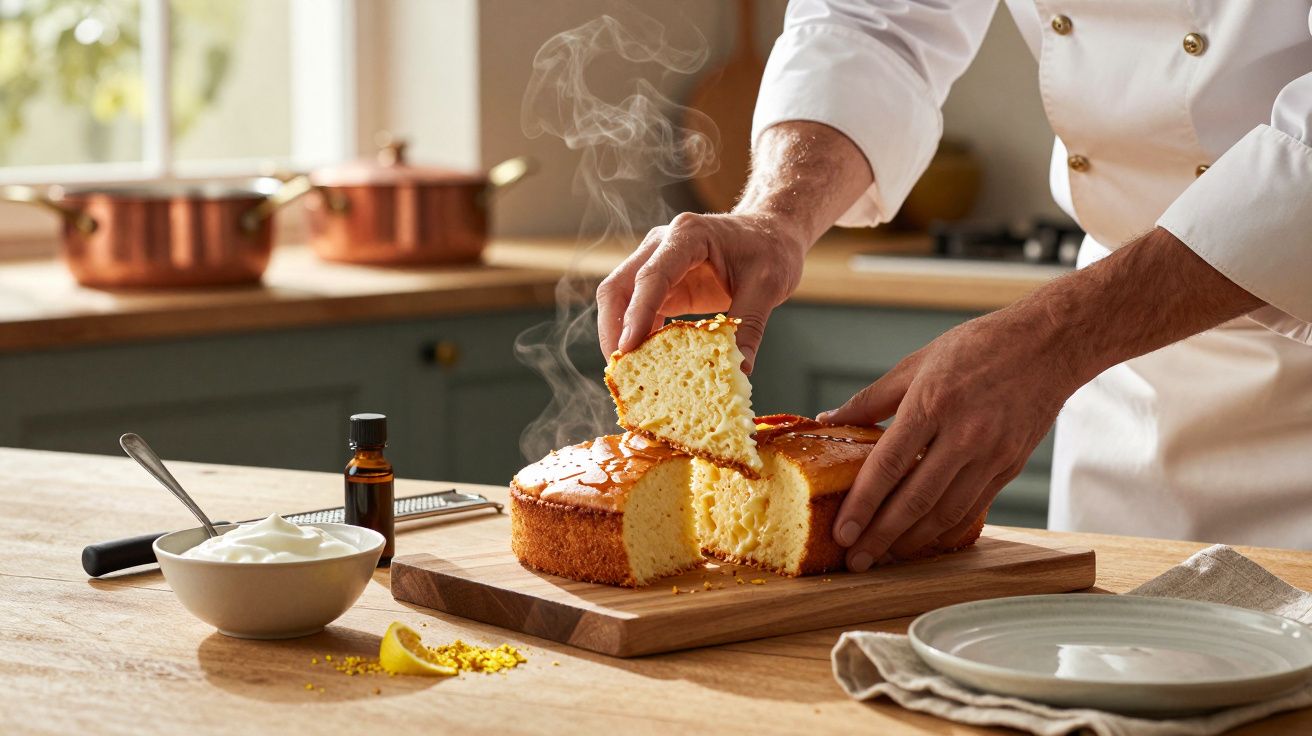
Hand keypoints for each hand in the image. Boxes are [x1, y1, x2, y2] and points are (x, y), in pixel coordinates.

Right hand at [596, 211, 806, 371]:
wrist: (771, 232)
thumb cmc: (770, 248)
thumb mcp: (768, 286)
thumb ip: (749, 325)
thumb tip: (739, 369)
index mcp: (689, 235)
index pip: (652, 276)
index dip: (636, 313)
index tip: (628, 348)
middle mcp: (662, 245)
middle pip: (619, 286)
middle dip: (613, 329)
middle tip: (622, 370)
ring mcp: (657, 263)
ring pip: (620, 299)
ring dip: (620, 335)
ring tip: (631, 373)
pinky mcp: (662, 284)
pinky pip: (638, 311)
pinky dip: (638, 336)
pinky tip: (647, 362)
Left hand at [818, 308, 1081, 570]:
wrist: (1048, 344)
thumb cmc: (977, 347)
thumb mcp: (916, 363)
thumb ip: (870, 399)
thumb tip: (828, 420)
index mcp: (932, 403)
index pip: (888, 466)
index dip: (862, 505)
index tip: (841, 532)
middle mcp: (963, 434)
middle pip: (915, 499)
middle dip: (881, 536)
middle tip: (856, 560)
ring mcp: (991, 454)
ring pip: (946, 512)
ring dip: (912, 541)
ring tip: (884, 556)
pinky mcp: (1010, 466)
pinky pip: (973, 507)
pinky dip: (945, 529)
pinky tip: (924, 539)